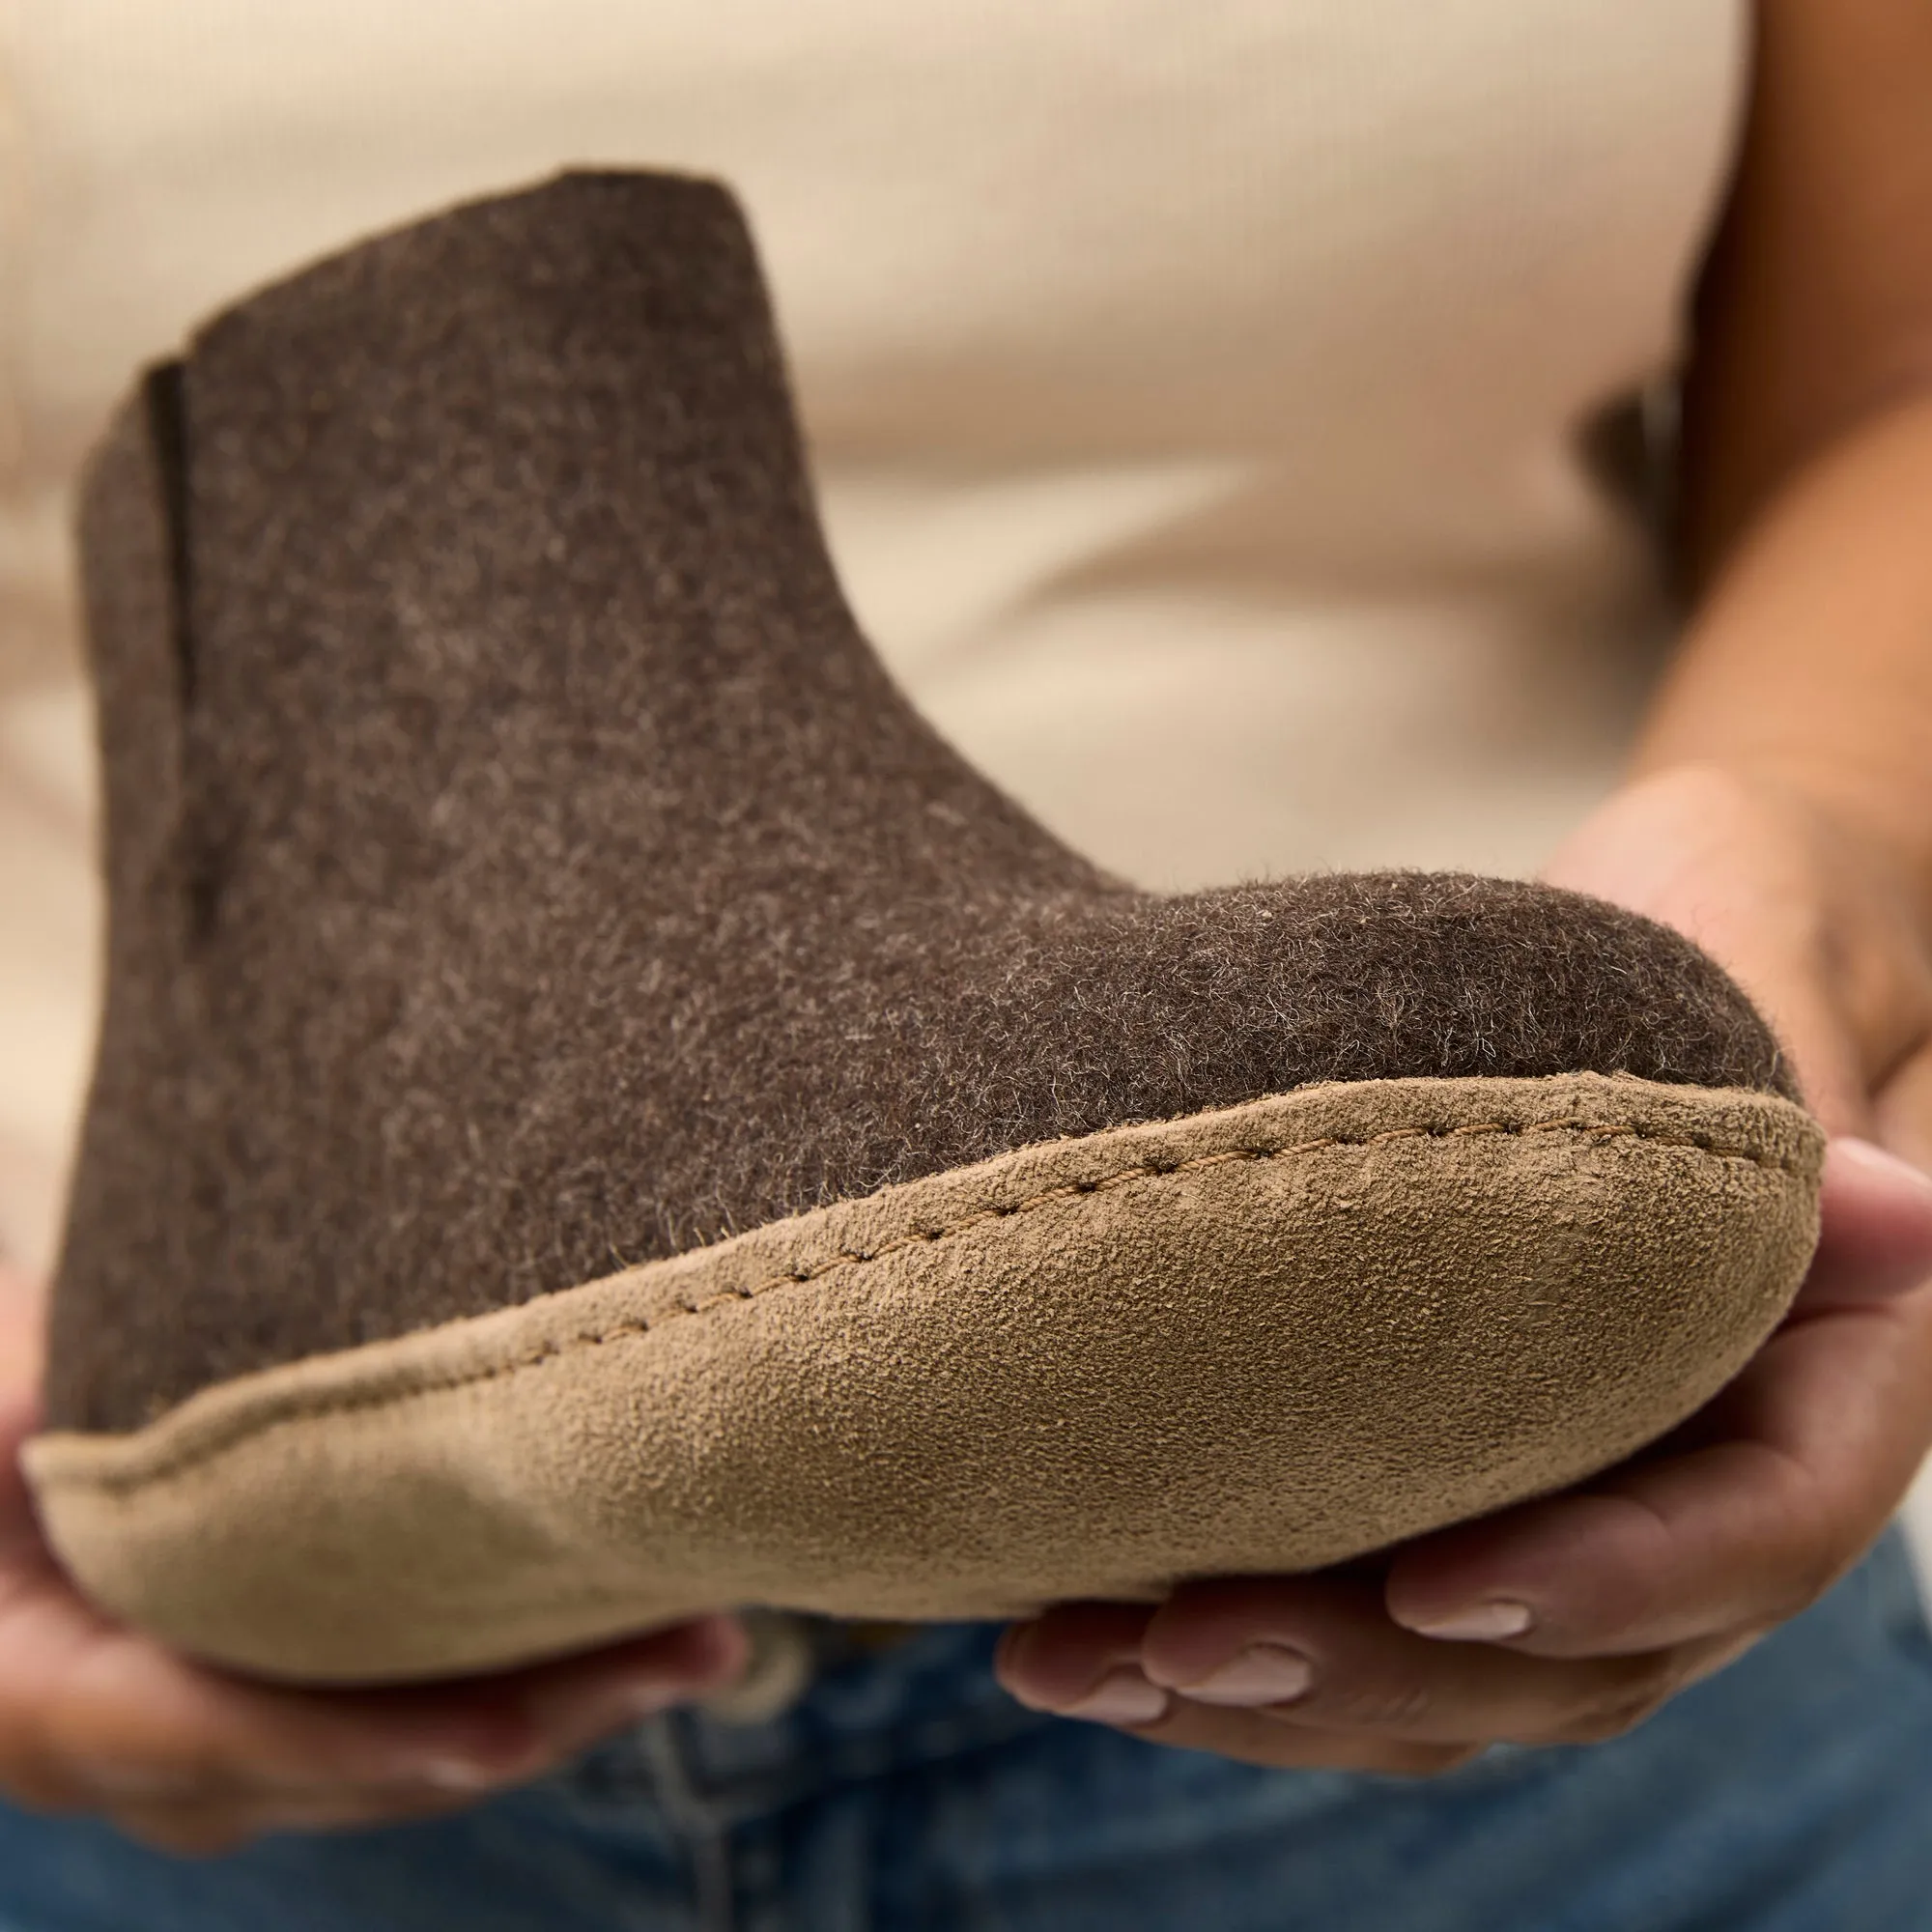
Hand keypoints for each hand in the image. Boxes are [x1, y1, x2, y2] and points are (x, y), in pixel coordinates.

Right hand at [0, 1268, 747, 1855]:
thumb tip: (46, 1408)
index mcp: (38, 1696)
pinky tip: (642, 1626)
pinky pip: (412, 1710)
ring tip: (707, 1636)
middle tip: (692, 1650)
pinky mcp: (288, 1694)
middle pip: (348, 1764)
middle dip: (529, 1720)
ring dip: (562, 1703)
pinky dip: (524, 1674)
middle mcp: (139, 1751)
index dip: (359, 1737)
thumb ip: (21, 1403)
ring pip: (404, 1753)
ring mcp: (222, 1738)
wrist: (3, 1452)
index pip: (206, 1731)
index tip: (509, 1730)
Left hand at [997, 765, 1931, 1772]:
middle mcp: (1693, 1486)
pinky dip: (1226, 1647)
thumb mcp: (1757, 1003)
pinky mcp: (1448, 1497)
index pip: (1750, 1533)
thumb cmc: (1710, 952)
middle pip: (1558, 1655)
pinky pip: (1354, 1622)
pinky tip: (1081, 1638)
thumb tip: (1896, 1212)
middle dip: (1357, 1668)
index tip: (1428, 1580)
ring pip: (1436, 1677)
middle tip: (1168, 1642)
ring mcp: (1566, 1512)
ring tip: (1072, 1666)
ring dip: (1254, 1692)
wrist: (1648, 942)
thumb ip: (1790, 1128)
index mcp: (1811, 1390)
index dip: (1600, 1579)